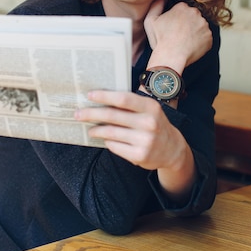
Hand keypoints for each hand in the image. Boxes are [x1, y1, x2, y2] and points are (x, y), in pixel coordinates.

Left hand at [75, 90, 195, 198]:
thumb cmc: (154, 124)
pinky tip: (105, 139)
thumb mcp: (149, 110)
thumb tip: (100, 99)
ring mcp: (145, 140)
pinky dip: (107, 142)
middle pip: (112, 115)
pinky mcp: (139, 155)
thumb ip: (130, 104)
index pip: (123, 99)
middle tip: (78, 114)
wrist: (172, 149)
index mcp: (151, 107)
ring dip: (96, 130)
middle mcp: (149, 123)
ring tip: (90, 129)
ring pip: (110, 132)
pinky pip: (114, 146)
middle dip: (91, 114)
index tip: (89, 95)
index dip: (104, 96)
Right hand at [143, 0, 211, 71]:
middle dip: (188, 24)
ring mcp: (204, 25)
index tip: (173, 28)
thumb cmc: (160, 40)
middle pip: (193, 17)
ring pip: (200, 27)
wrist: (171, 57)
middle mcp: (195, 13)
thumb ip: (156, 5)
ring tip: (184, 43)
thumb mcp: (151, 20)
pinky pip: (206, 39)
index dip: (177, 19)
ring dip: (195, 33)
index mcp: (182, 7)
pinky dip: (200, 43)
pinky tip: (190, 47)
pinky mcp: (209, 37)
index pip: (182, 10)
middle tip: (179, 36)